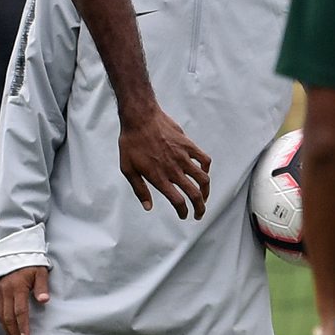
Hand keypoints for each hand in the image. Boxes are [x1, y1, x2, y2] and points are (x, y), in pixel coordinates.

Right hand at [0, 265, 48, 334]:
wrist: (14, 250)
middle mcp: (6, 291)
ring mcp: (0, 292)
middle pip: (8, 317)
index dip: (23, 326)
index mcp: (17, 287)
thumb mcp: (40, 271)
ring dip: (7, 330)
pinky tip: (7, 329)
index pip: (20, 311)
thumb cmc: (31, 261)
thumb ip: (42, 286)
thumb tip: (44, 301)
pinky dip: (3, 322)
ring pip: (1, 315)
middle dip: (14, 333)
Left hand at [117, 103, 212, 219]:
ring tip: (204, 197)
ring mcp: (183, 157)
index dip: (183, 211)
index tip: (184, 215)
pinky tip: (203, 173)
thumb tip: (148, 207)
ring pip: (203, 179)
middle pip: (194, 194)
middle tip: (199, 214)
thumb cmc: (131, 143)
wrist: (140, 118)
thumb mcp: (128, 168)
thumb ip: (139, 189)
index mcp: (159, 178)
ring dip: (207, 191)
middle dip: (200, 208)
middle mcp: (173, 170)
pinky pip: (204, 159)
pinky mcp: (188, 145)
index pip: (178, 201)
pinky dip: (206, 169)